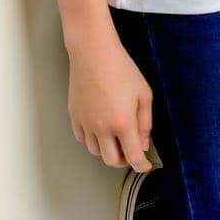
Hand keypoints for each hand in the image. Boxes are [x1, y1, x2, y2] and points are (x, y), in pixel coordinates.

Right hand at [67, 37, 155, 171]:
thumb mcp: (144, 95)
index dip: (141, 165)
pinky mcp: (74, 116)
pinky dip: (93, 140)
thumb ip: (145, 123)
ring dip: (108, 150)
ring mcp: (86, 123)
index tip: (145, 165)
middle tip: (131, 151)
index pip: (133, 157)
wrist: (94, 53)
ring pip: (96, 151)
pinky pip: (83, 139)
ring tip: (116, 138)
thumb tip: (142, 144)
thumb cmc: (122, 70)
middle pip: (111, 160)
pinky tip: (101, 129)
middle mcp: (102, 128)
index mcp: (122, 123)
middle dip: (124, 160)